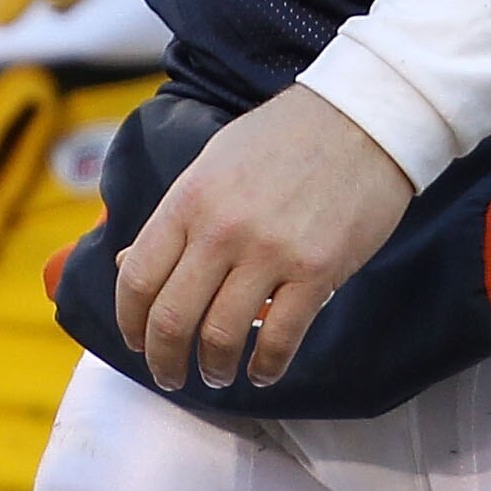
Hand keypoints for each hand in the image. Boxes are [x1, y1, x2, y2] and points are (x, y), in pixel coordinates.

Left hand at [113, 85, 412, 392]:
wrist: (363, 116)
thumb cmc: (287, 136)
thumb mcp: (216, 162)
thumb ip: (176, 217)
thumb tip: (127, 263)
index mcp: (190, 199)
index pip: (137, 277)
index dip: (130, 321)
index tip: (138, 340)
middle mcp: (222, 229)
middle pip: (172, 318)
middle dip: (164, 359)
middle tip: (170, 374)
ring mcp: (270, 251)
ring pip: (221, 336)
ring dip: (214, 367)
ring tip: (217, 373)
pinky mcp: (317, 269)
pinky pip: (280, 337)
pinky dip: (266, 366)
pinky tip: (263, 371)